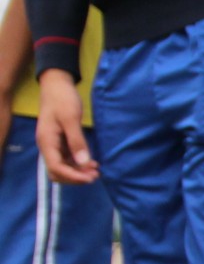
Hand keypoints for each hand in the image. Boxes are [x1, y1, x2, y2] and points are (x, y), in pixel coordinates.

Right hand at [34, 70, 96, 184]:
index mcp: (47, 142)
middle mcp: (48, 146)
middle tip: (95, 175)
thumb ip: (77, 141)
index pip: (56, 168)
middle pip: (57, 172)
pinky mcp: (61, 142)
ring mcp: (54, 145)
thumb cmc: (63, 99)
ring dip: (78, 172)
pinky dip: (78, 164)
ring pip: (63, 167)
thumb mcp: (71, 119)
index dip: (73, 176)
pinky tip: (92, 163)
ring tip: (96, 170)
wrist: (57, 86)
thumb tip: (84, 162)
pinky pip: (67, 160)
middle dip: (75, 177)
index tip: (91, 177)